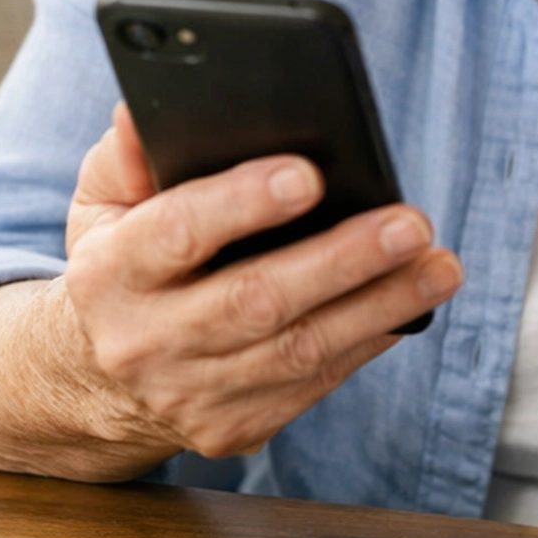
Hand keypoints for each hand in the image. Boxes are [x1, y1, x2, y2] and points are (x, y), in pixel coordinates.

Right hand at [59, 103, 462, 456]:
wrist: (98, 380)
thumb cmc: (125, 266)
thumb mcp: (102, 204)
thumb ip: (127, 154)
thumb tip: (143, 110)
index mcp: (110, 274)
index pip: (176, 233)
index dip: (241, 204)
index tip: (308, 174)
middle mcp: (145, 341)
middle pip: (255, 301)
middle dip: (341, 260)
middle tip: (410, 223)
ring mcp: (190, 394)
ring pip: (299, 351)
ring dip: (379, 306)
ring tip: (438, 266)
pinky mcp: (232, 427)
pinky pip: (315, 383)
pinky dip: (368, 342)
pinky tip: (409, 306)